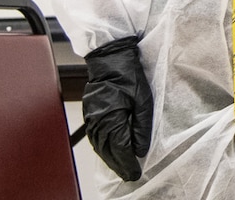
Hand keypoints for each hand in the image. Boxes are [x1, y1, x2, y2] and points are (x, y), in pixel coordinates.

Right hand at [82, 34, 152, 181]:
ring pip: (100, 146)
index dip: (128, 163)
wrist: (110, 59)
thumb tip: (139, 148)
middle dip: (119, 165)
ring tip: (121, 167)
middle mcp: (98, 121)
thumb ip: (142, 126)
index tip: (135, 173)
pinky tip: (109, 152)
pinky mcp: (90, 114)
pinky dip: (103, 148)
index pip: (120, 149)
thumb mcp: (144, 100)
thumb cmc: (128, 75)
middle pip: (108, 151)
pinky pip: (96, 137)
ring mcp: (91, 118)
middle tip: (129, 175)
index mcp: (112, 118)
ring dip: (110, 159)